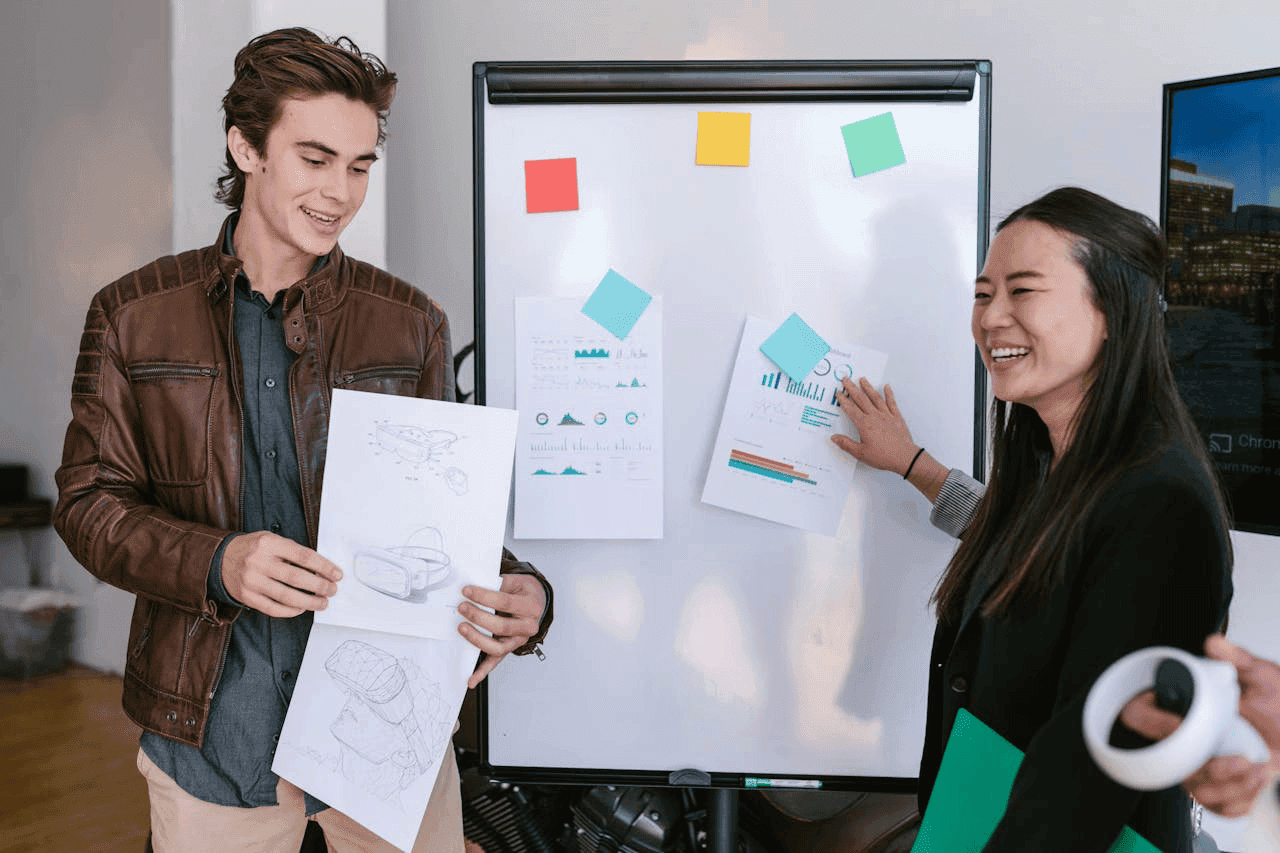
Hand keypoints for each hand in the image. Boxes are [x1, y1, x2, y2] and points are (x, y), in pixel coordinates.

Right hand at [220, 531, 341, 617]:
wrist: (220, 558)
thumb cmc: (254, 549)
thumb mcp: (272, 540)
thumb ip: (293, 552)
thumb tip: (322, 569)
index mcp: (269, 543)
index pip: (304, 556)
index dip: (324, 567)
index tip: (337, 575)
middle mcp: (259, 562)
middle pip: (297, 578)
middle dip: (320, 586)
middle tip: (332, 590)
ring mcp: (251, 581)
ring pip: (286, 596)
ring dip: (309, 602)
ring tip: (322, 603)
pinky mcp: (246, 596)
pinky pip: (272, 608)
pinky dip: (290, 611)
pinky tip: (301, 608)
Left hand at [458, 573, 545, 688]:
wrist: (536, 602)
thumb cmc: (524, 592)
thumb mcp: (517, 582)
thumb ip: (500, 584)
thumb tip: (475, 587)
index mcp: (531, 607)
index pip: (505, 602)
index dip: (484, 596)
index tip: (467, 591)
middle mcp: (528, 627)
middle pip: (501, 626)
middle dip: (478, 617)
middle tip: (462, 607)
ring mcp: (518, 641)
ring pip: (497, 647)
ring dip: (477, 639)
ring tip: (461, 628)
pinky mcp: (509, 649)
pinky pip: (495, 662)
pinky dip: (482, 673)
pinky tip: (471, 680)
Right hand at [830, 377, 918, 473]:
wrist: (904, 457)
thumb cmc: (884, 456)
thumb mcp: (861, 453)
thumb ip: (846, 444)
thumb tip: (835, 438)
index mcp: (864, 425)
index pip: (851, 409)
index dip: (843, 400)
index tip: (839, 394)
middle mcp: (874, 417)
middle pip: (861, 399)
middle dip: (852, 388)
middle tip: (846, 380)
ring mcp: (886, 415)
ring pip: (875, 398)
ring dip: (868, 387)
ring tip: (862, 379)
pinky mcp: (896, 417)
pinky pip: (891, 402)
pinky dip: (889, 394)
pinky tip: (887, 387)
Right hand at [1119, 635, 1279, 816]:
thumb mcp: (1265, 678)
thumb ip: (1240, 660)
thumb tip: (1216, 645)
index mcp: (1184, 707)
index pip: (1140, 716)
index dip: (1156, 726)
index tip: (1185, 727)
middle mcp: (1187, 739)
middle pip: (1170, 764)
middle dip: (1212, 768)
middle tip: (1243, 759)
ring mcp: (1201, 766)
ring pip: (1196, 789)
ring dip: (1232, 784)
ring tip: (1257, 767)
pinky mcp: (1220, 790)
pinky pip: (1218, 806)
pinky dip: (1242, 799)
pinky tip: (1257, 779)